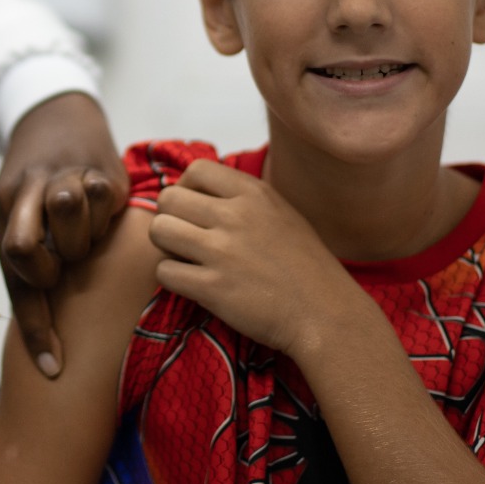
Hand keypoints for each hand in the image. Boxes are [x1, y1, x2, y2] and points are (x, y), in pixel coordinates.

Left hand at [0, 92, 127, 377]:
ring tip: (83, 233)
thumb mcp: (16, 217)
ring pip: (74, 217)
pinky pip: (108, 204)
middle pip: (30, 241)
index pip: (12, 266)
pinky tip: (102, 211)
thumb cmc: (35, 187)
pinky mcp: (106, 169)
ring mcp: (68, 173)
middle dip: (52, 265)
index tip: (53, 368)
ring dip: (84, 239)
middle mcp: (30, 186)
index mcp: (4, 202)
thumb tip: (46, 356)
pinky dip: (106, 217)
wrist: (57, 115)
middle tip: (65, 262)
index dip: (35, 322)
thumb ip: (25, 272)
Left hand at [150, 159, 363, 357]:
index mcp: (253, 193)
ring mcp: (221, 252)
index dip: (187, 189)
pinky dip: (173, 278)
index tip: (197, 210)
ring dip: (166, 247)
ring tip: (186, 259)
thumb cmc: (306, 266)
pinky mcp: (212, 287)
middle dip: (171, 218)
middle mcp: (234, 216)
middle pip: (168, 199)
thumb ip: (244, 199)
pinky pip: (164, 271)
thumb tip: (202, 192)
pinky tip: (193, 284)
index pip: (196, 170)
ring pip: (159, 230)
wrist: (325, 314)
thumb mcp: (282, 213)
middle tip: (187, 239)